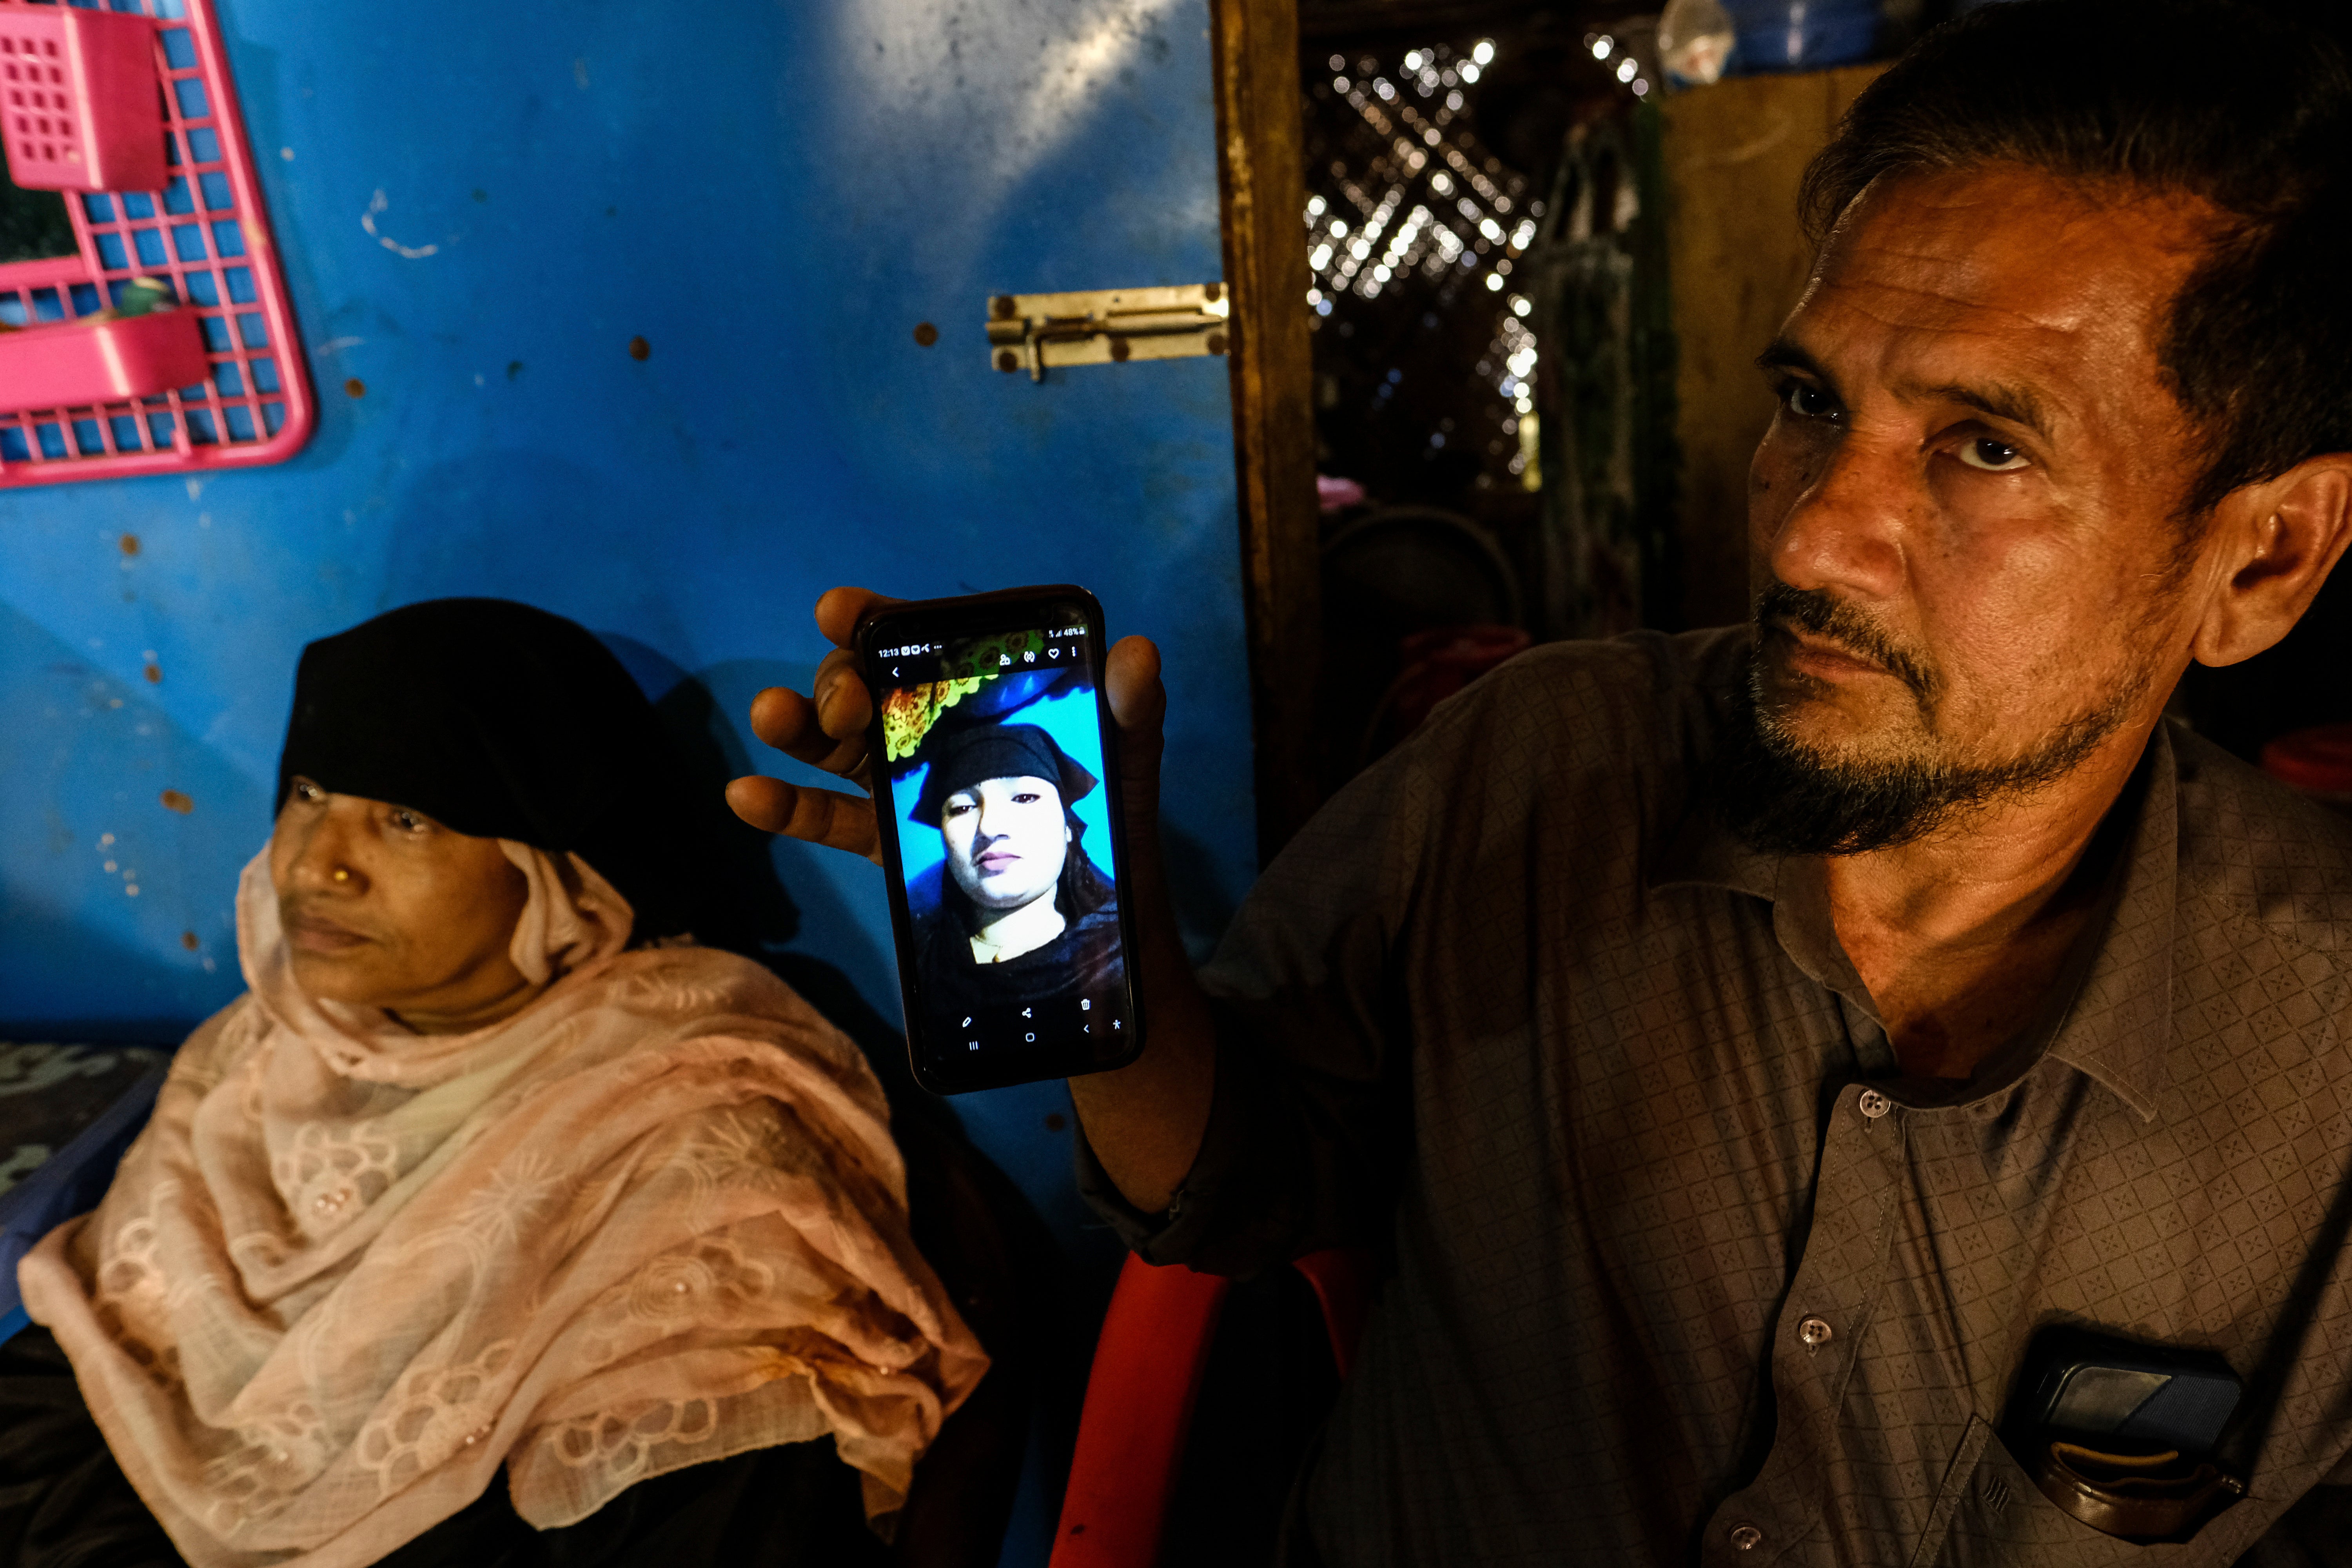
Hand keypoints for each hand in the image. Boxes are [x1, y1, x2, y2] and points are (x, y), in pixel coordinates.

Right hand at [729, 586, 1211, 1209]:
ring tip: (769, 712)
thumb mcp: (1127, 775)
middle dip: (843, 679)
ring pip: (839, 747)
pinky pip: (830, 820)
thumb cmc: (1114, 844)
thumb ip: (1132, 717)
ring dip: (797, 724)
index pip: (928, 649)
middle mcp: (940, 738)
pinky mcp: (890, 848)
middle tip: (848, 702)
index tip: (842, 610)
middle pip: (872, 690)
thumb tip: (1139, 651)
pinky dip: (785, 805)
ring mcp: (906, 790)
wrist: (1099, 946)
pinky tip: (745, 794)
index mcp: (988, 706)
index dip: (880, 621)